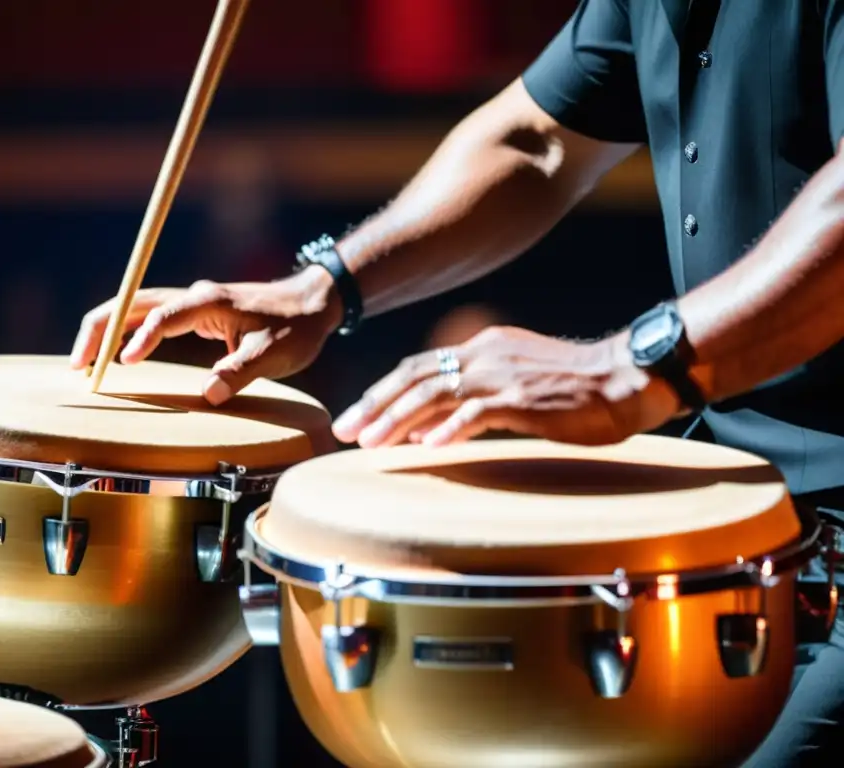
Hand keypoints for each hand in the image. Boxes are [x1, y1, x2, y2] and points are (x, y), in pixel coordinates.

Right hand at [70, 268, 341, 404]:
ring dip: (106, 329)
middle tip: (77, 364)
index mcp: (211, 301)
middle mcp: (195, 296)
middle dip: (100, 328)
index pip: (165, 315)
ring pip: (135, 307)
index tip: (124, 362)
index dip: (142, 337)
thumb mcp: (276, 353)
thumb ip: (241, 370)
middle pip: (133, 301)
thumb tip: (210, 394)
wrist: (312, 303)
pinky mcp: (194, 313)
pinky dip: (124, 332)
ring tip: (81, 363)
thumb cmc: (297, 327)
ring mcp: (192, 302)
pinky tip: (112, 356)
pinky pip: (147, 317)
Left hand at [331, 325, 680, 447]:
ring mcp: (503, 375)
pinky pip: (479, 412)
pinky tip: (429, 447)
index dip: (382, 393)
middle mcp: (485, 356)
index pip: (418, 369)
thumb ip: (469, 402)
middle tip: (343, 431)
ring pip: (436, 393)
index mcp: (481, 350)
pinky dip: (451, 428)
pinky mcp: (525, 397)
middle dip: (374, 405)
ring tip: (371, 442)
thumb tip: (425, 430)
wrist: (627, 377)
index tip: (355, 418)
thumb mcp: (513, 387)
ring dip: (399, 419)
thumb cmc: (575, 390)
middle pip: (415, 377)